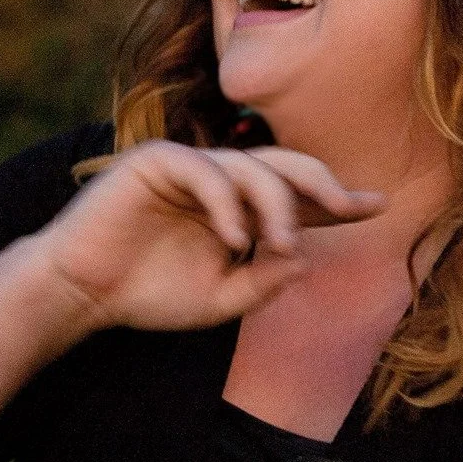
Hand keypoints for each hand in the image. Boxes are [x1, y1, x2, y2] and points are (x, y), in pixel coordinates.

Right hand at [28, 140, 387, 334]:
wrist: (82, 295)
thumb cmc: (147, 294)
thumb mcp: (219, 300)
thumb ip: (262, 283)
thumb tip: (305, 260)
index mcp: (240, 210)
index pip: (298, 196)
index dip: (339, 199)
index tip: (379, 206)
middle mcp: (221, 181)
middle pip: (287, 167)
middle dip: (323, 184)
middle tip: (350, 206)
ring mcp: (190, 166)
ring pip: (251, 167)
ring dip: (275, 205)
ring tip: (281, 243)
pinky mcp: (157, 161)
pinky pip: (206, 172)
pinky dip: (226, 202)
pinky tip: (234, 237)